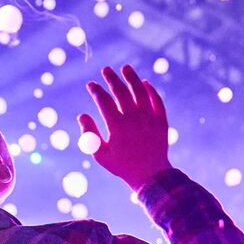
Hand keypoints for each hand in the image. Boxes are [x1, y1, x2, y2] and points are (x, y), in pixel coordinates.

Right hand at [79, 65, 170, 188]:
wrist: (150, 175)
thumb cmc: (122, 165)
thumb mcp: (100, 154)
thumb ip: (89, 134)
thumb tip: (82, 115)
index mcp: (117, 126)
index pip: (104, 101)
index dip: (96, 90)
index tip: (91, 84)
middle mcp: (134, 119)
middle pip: (121, 92)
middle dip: (112, 79)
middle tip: (105, 70)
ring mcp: (149, 118)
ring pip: (140, 91)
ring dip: (132, 78)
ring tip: (125, 68)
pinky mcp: (161, 120)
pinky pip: (156, 100)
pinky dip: (150, 90)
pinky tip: (144, 83)